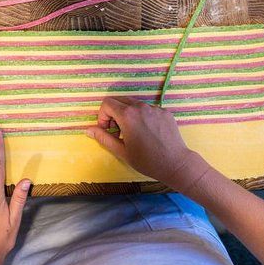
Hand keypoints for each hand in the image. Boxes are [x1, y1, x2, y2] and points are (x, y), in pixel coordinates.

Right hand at [85, 97, 207, 190]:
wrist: (175, 163)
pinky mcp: (165, 111)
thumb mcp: (121, 151)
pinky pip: (148, 109)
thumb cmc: (147, 160)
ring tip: (133, 133)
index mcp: (128, 115)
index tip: (107, 130)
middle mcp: (141, 106)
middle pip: (119, 100)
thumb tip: (88, 129)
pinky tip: (148, 133)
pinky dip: (142, 117)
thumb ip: (103, 137)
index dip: (102, 116)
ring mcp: (154, 108)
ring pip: (134, 104)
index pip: (107, 103)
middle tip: (118, 132)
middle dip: (113, 113)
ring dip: (128, 114)